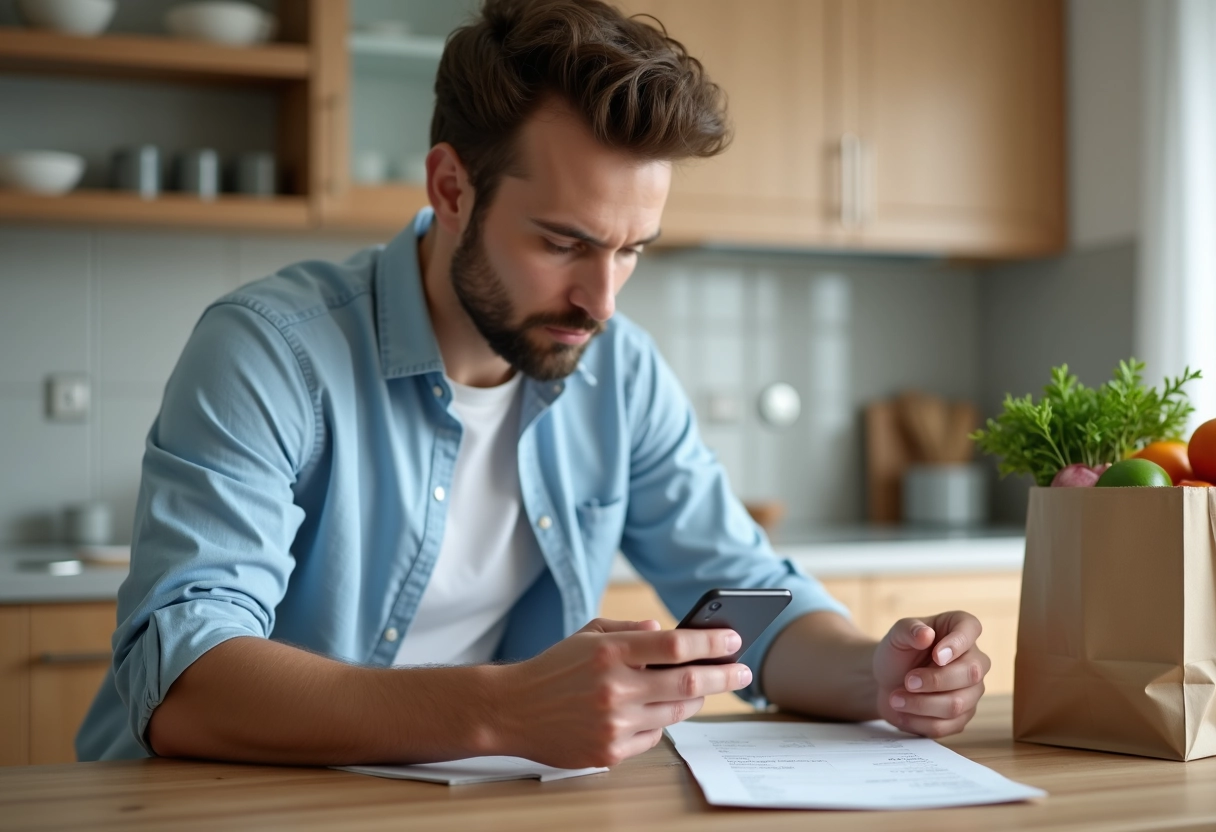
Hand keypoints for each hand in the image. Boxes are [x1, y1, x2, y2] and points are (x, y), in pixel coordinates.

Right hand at [491, 618, 752, 768]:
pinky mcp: (609, 752)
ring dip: (695, 699)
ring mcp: (613, 724)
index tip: (735, 638)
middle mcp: (614, 688)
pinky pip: (652, 737)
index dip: (712, 642)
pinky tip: (655, 712)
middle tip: (742, 671)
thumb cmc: (553, 668)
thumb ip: (629, 631)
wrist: (511, 710)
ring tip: (703, 688)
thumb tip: (666, 631)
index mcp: (610, 652)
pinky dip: (660, 723)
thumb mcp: (588, 635)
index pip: (676, 645)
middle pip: (687, 682)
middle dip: (722, 676)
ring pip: (675, 713)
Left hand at [871, 611, 989, 737]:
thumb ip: (909, 630)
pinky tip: (903, 712)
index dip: (957, 643)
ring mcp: (972, 690)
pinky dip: (920, 721)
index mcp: (960, 628)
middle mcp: (974, 659)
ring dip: (921, 704)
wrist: (888, 682)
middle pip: (971, 673)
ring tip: (896, 699)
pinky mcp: (963, 716)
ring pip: (958, 703)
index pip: (971, 628)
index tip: (935, 655)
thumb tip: (926, 634)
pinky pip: (947, 725)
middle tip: (907, 680)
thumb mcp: (896, 635)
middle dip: (935, 680)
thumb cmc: (898, 652)